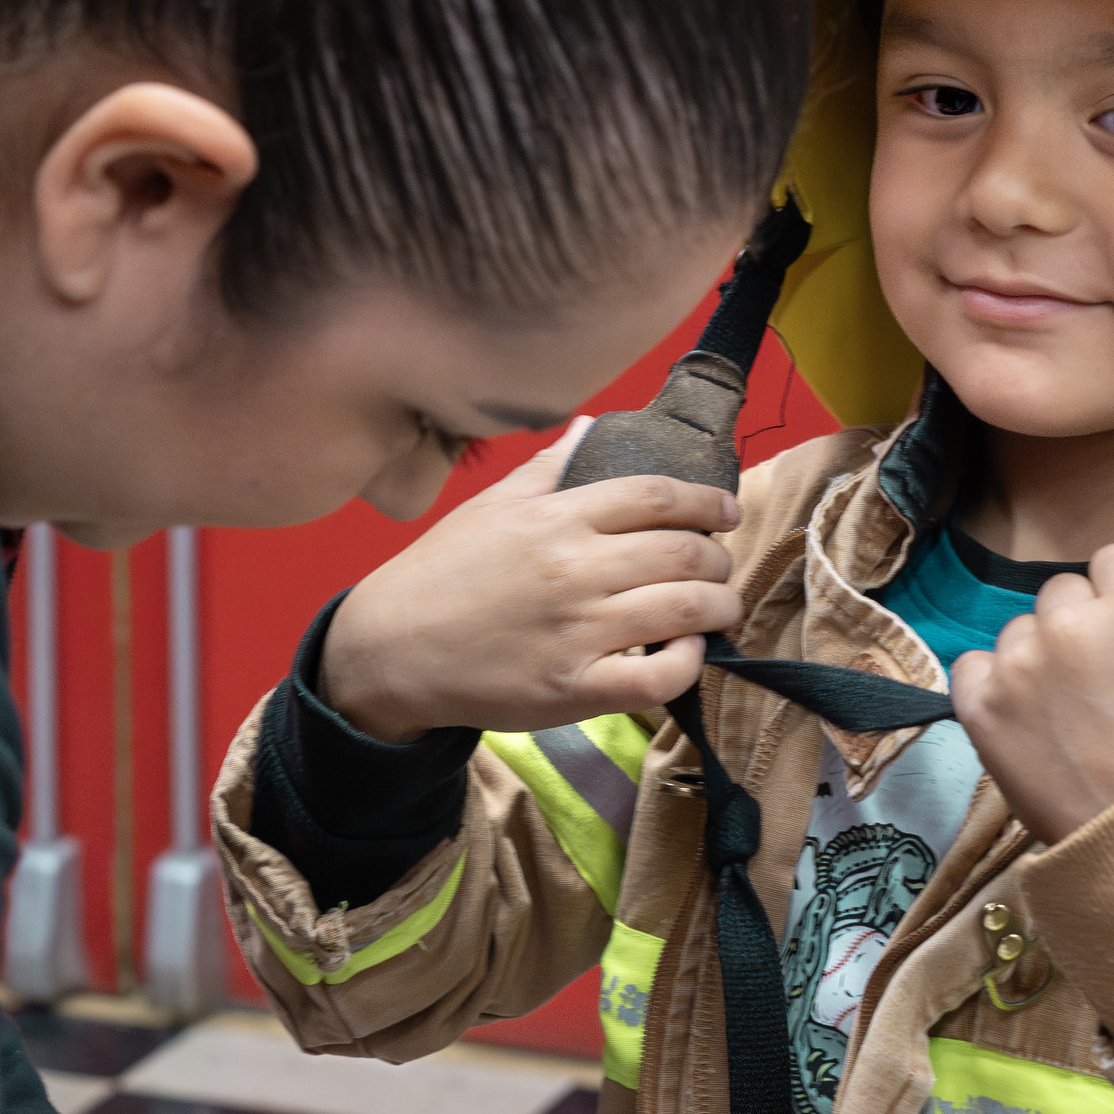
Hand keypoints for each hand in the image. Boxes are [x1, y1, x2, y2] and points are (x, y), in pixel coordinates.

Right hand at [321, 424, 740, 740]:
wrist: (389, 650)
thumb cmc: (440, 575)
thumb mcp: (489, 508)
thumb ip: (546, 467)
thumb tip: (588, 425)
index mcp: (556, 519)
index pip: (657, 495)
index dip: (706, 501)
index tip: (724, 511)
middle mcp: (574, 569)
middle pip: (684, 552)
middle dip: (718, 558)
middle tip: (717, 566)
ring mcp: (577, 631)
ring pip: (686, 611)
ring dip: (719, 607)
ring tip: (718, 608)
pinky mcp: (574, 689)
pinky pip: (660, 678)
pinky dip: (689, 664)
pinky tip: (685, 654)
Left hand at [948, 542, 1113, 841]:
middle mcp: (1070, 625)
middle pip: (1061, 592)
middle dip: (1080, 622)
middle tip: (1098, 675)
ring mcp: (1020, 665)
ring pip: (1019, 630)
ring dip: (1037, 655)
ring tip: (1065, 708)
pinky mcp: (982, 707)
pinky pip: (972, 667)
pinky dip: (992, 684)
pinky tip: (1022, 714)